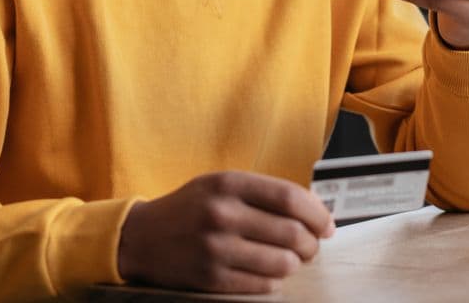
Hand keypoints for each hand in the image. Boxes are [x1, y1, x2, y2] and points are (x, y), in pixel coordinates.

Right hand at [117, 171, 334, 293]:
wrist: (141, 237)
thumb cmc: (191, 208)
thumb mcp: (221, 184)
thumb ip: (263, 192)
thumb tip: (315, 209)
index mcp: (229, 183)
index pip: (290, 197)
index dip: (317, 213)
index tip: (327, 224)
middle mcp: (223, 213)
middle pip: (291, 232)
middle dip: (312, 242)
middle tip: (312, 245)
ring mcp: (216, 248)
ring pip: (282, 262)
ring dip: (295, 263)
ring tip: (291, 259)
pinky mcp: (211, 278)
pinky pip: (263, 284)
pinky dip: (274, 280)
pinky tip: (269, 272)